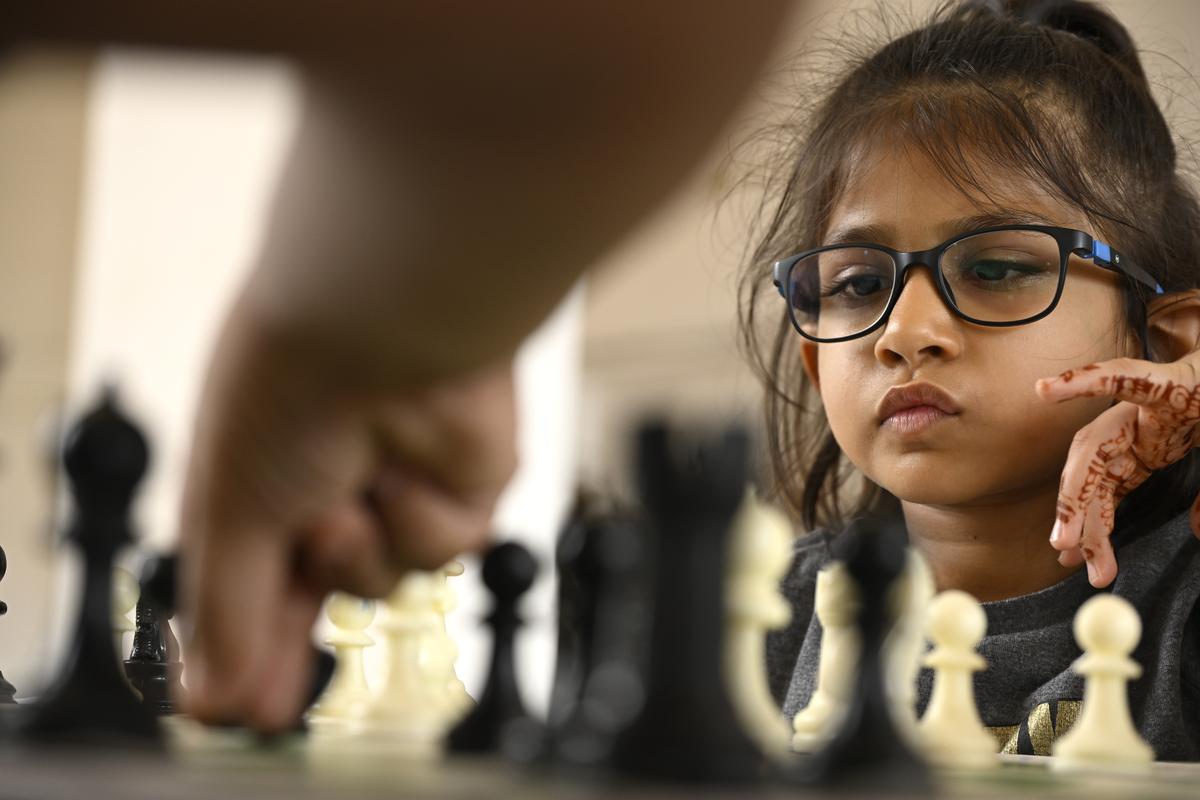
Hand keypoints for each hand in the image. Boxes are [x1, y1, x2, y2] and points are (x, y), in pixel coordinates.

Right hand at [179, 297, 515, 731]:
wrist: (385, 321)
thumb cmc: (294, 387)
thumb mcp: (232, 509)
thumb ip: (225, 607)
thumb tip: (207, 688)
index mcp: (265, 477)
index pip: (254, 579)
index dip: (249, 642)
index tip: (240, 704)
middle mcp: (334, 480)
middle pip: (322, 593)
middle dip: (293, 640)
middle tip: (265, 702)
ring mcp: (401, 481)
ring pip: (389, 577)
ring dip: (362, 553)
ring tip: (345, 503)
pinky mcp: (466, 479)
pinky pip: (446, 543)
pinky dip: (424, 518)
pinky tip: (407, 474)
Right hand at [1035, 356, 1199, 586]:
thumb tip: (1198, 528)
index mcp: (1174, 389)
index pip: (1125, 378)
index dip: (1082, 382)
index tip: (1043, 391)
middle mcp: (1139, 412)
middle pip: (1093, 449)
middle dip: (1073, 496)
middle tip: (1064, 540)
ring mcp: (1134, 435)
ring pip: (1094, 475)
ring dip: (1082, 519)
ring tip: (1074, 561)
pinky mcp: (1138, 454)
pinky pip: (1108, 486)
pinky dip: (1096, 516)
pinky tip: (1084, 544)